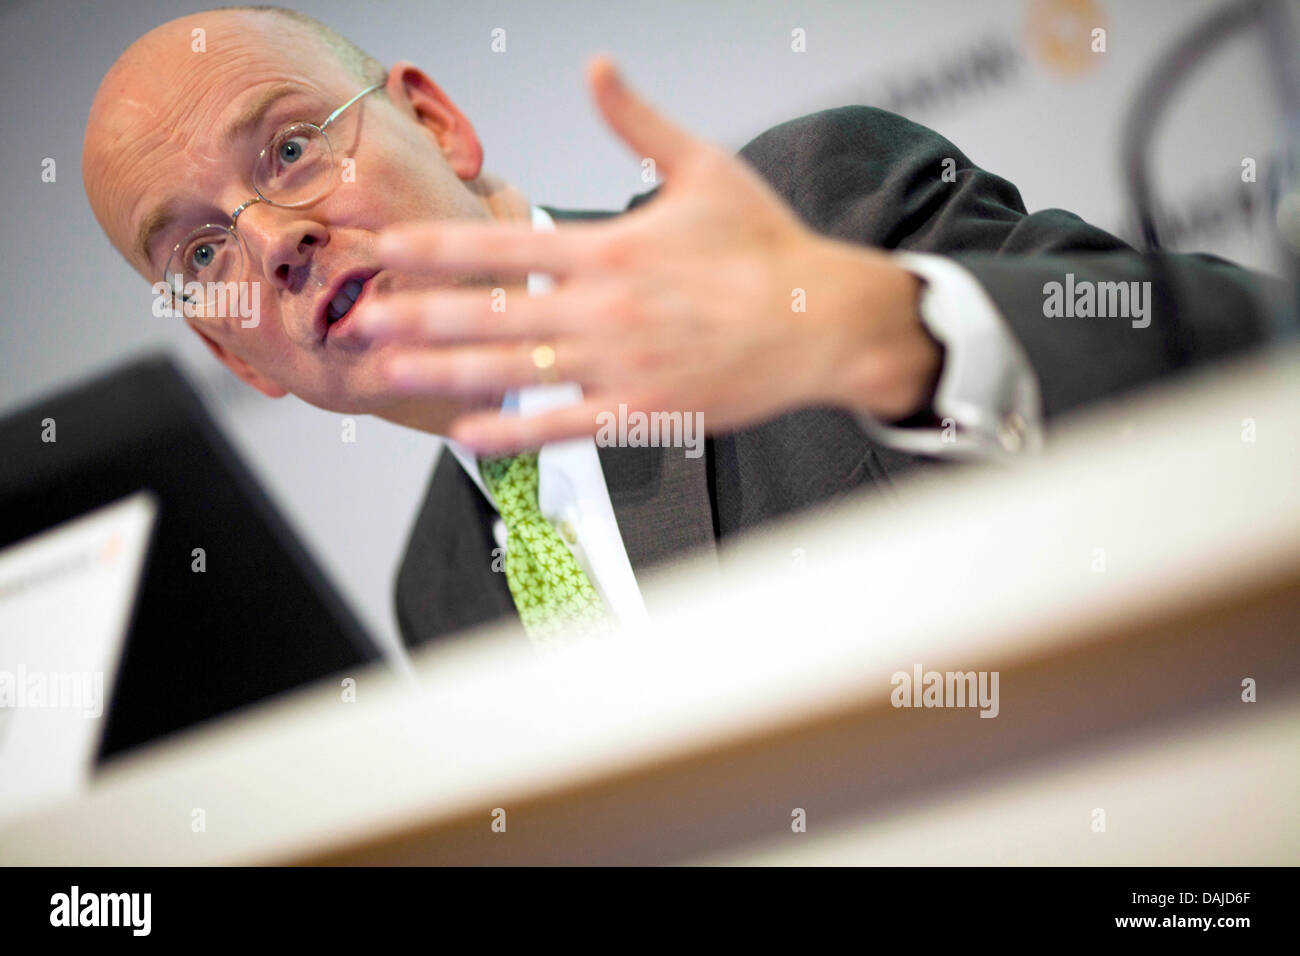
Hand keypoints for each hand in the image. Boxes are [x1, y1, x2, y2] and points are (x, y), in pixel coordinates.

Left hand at [352, 56, 940, 453]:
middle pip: (489, 312)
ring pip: (512, 372)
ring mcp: (620, 364)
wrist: (824, 321)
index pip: (501, 242)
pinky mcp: (643, 410)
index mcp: (610, 246)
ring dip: (442, 372)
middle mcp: (603, 308)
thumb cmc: (768, 248)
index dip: (435, 245)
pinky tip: (464, 437)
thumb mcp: (705, 167)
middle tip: (357, 317)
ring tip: (387, 372)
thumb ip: (637, 121)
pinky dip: (511, 434)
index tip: (384, 247)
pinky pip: (562, 427)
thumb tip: (598, 66)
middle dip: (415, 314)